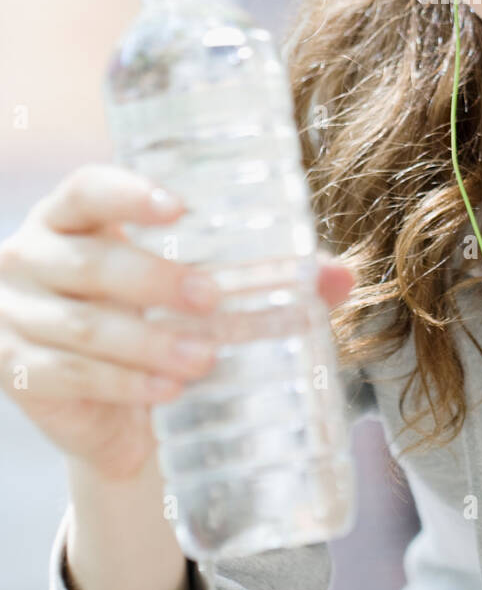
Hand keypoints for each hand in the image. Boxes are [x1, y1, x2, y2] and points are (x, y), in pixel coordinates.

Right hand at [0, 164, 354, 482]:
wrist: (104, 402)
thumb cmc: (153, 316)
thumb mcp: (196, 289)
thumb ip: (264, 278)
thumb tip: (342, 278)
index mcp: (73, 214)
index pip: (87, 187)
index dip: (127, 194)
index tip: (179, 209)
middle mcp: (33, 254)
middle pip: (91, 263)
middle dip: (153, 282)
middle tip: (211, 299)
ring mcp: (15, 313)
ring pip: (83, 327)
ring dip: (147, 344)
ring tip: (203, 360)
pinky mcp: (16, 370)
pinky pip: (68, 376)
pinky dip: (123, 385)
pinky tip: (166, 392)